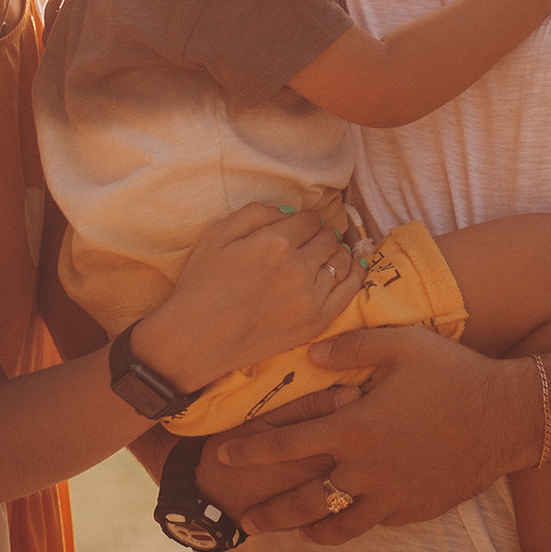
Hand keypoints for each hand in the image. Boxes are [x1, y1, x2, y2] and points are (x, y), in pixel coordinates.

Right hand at [134, 202, 360, 389]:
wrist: (195, 340)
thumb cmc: (201, 286)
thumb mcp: (217, 235)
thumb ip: (255, 213)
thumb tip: (289, 211)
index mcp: (275, 242)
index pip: (309, 219)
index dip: (303, 221)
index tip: (297, 228)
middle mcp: (298, 267)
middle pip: (327, 238)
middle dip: (318, 235)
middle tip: (307, 243)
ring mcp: (310, 297)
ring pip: (341, 261)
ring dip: (335, 253)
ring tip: (324, 255)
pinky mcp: (316, 322)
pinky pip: (350, 290)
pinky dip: (354, 274)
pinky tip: (351, 267)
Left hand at [211, 326, 537, 543]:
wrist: (509, 416)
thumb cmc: (455, 373)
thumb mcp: (403, 344)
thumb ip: (351, 345)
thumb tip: (310, 354)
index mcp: (355, 427)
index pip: (286, 445)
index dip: (249, 451)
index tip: (223, 454)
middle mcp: (366, 470)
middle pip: (301, 499)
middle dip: (267, 511)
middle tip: (243, 518)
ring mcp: (392, 495)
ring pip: (337, 524)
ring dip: (308, 529)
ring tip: (292, 531)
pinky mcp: (416, 509)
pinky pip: (376, 523)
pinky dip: (354, 523)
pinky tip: (347, 518)